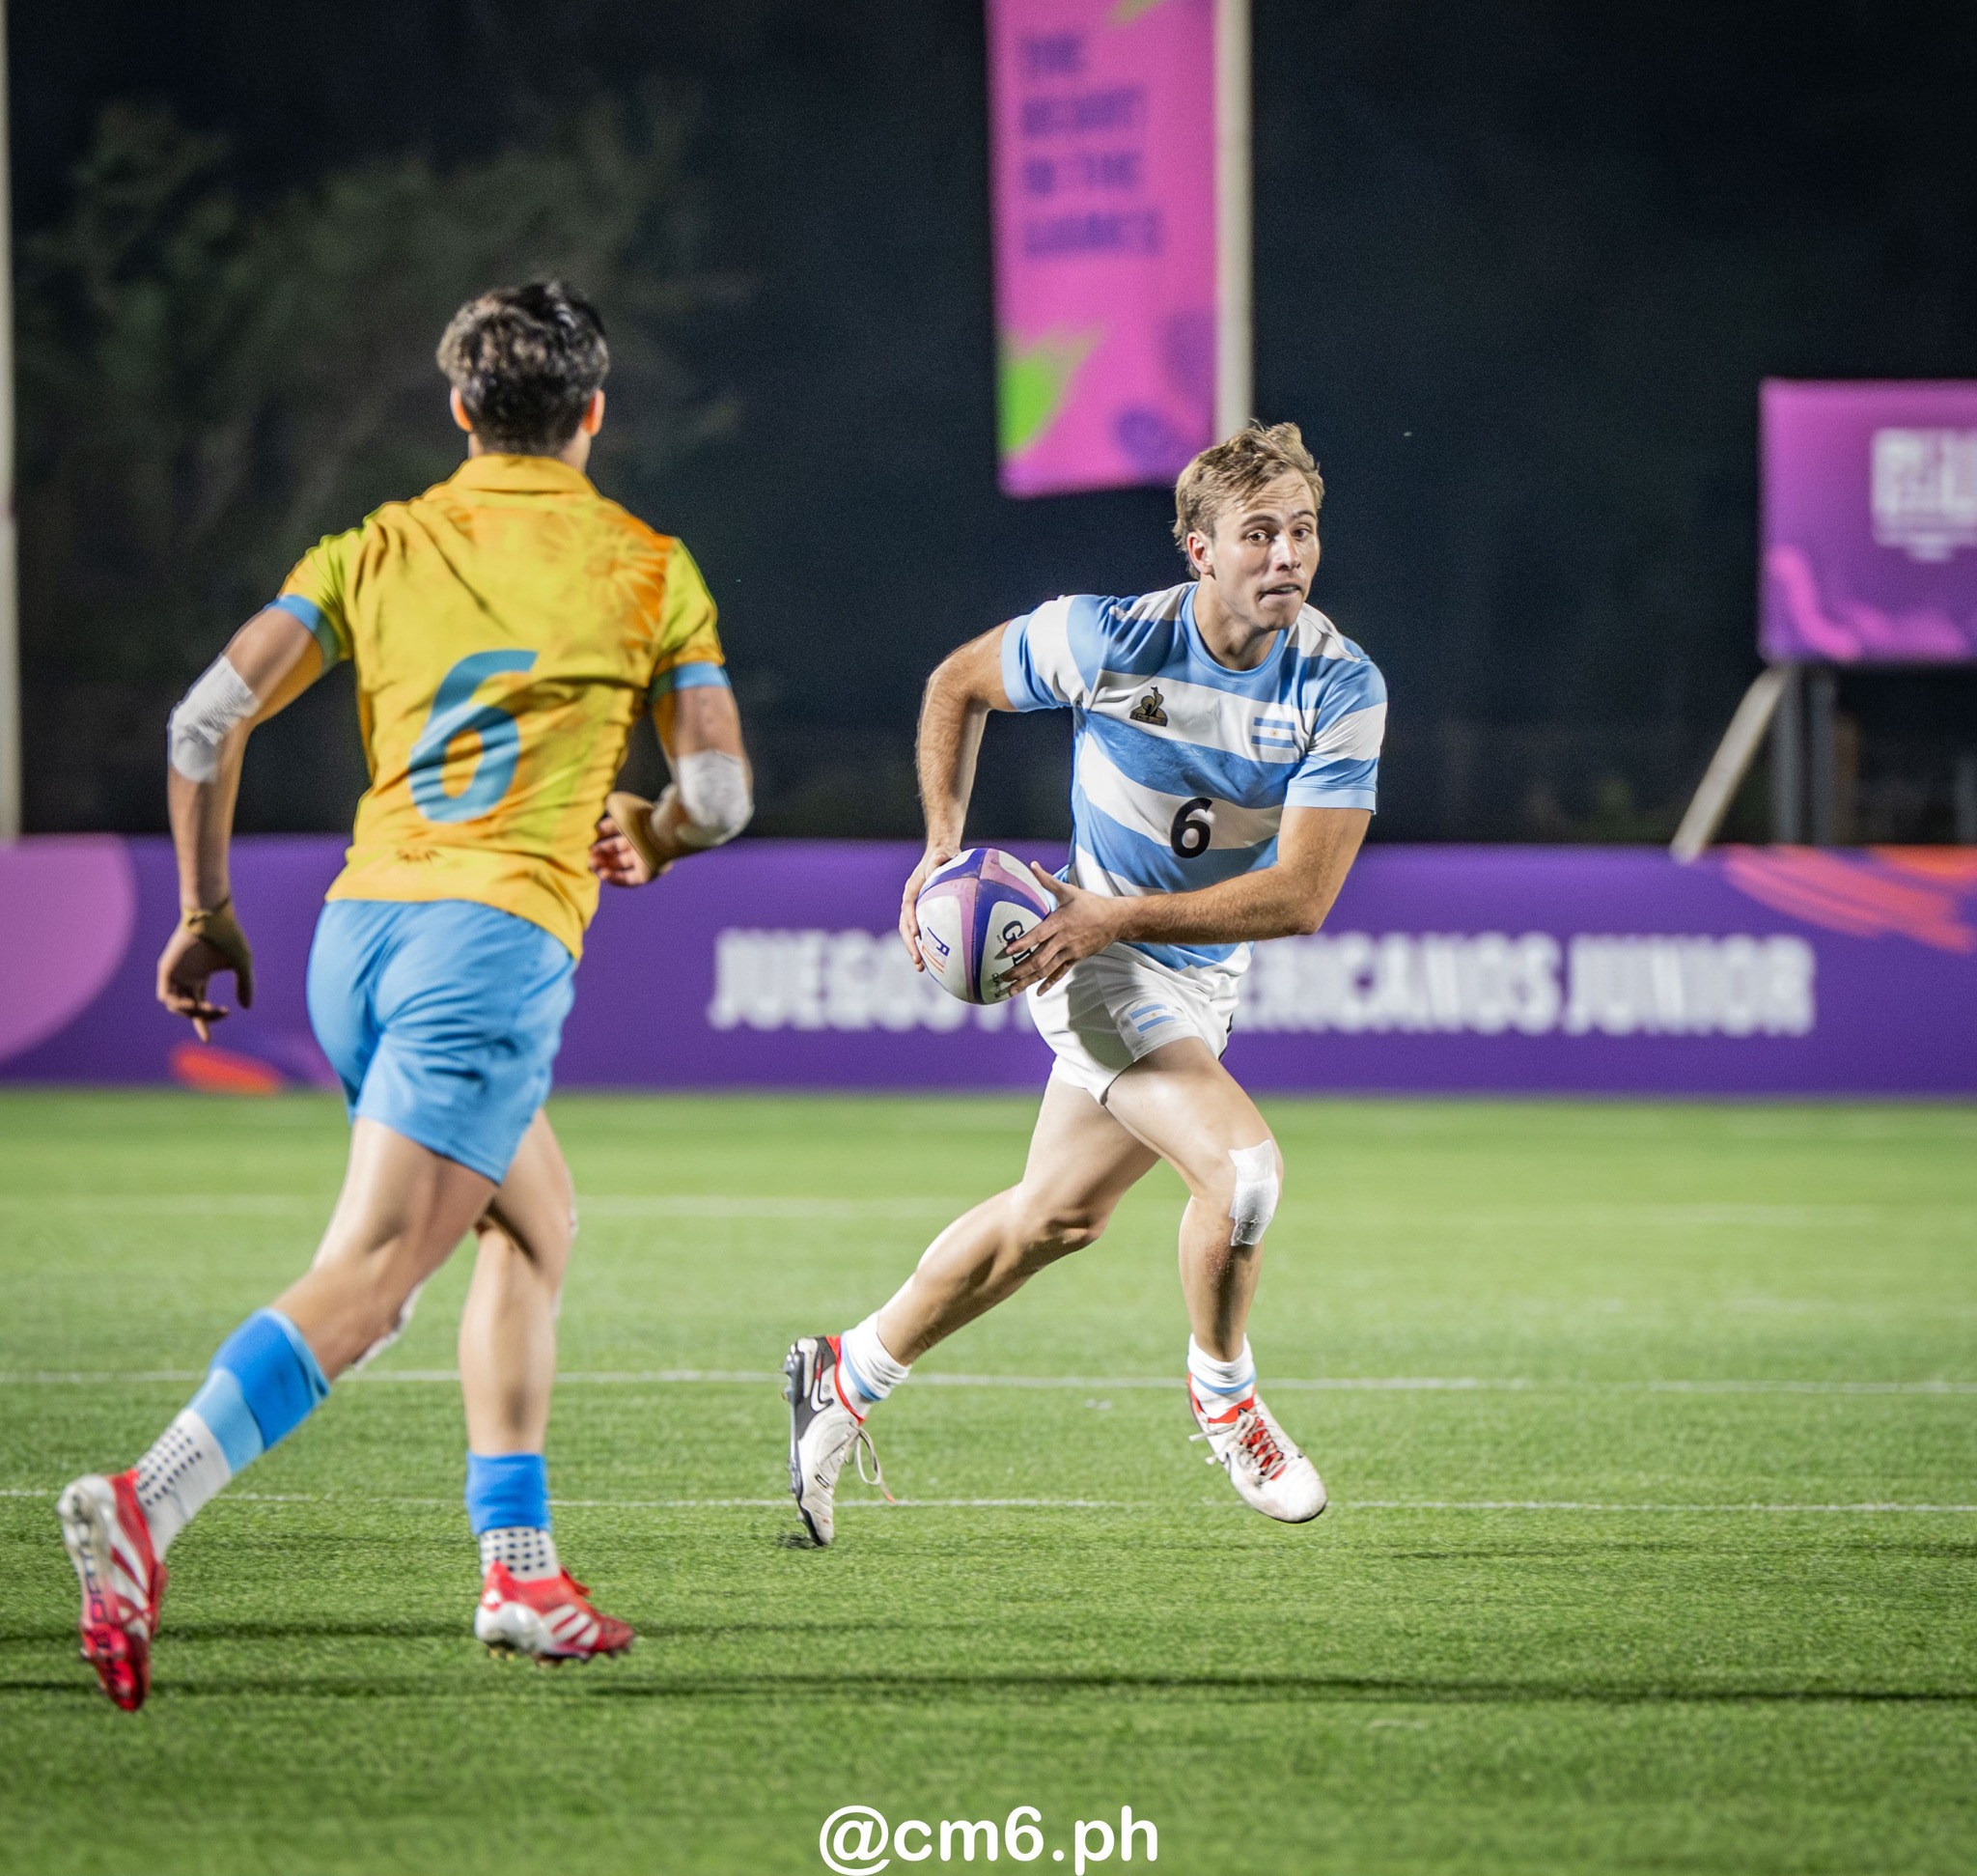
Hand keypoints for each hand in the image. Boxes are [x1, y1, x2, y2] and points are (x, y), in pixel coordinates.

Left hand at [156, 898, 254, 1041]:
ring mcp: (175, 973)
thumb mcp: (242, 965)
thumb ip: (245, 986)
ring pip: (176, 1005)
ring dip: (192, 1012)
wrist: (213, 918)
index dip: (204, 1023)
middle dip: (205, 1017)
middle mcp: (186, 977)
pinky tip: (194, 1004)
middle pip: (190, 1008)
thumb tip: (247, 1008)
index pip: (199, 1005)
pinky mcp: (166, 969)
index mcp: (200, 976)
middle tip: (222, 1012)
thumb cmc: (229, 938)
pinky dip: (179, 1005)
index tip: (208, 1040)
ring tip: (207, 1008)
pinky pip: (166, 996)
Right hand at [590, 791, 670, 887]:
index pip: (616, 829)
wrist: (662, 831)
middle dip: (599, 851)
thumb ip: (606, 806)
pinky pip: (629, 880)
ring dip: (603, 865)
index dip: (600, 833)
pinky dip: (614, 878)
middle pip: (616, 849)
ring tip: (591, 863)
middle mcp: (641, 841)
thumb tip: (595, 812)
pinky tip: (602, 873)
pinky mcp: (648, 874)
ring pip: (620, 864)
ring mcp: (645, 858)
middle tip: (587, 853)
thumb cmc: (640, 817)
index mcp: (637, 823)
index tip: (589, 836)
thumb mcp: (619, 805)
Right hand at [898, 843, 957, 970]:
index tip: (915, 934)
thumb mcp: (943, 854)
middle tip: (918, 961)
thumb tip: (942, 855)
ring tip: (921, 968)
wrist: (941, 856)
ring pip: (910, 933)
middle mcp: (910, 901)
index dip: (910, 920)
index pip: (908, 907)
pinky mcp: (923, 915)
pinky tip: (935, 961)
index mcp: (912, 889)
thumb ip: (941, 857)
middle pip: (904, 926)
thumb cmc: (943, 856)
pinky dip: (924, 946)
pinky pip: (922, 933)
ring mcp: (915, 910)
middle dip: (910, 944)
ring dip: (914, 950)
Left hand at [997, 864, 1120, 995]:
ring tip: (1012, 989)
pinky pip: (1060, 973)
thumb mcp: (1068, 891)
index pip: (1038, 935)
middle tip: (1002, 977)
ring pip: (1047, 970)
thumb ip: (1047, 881)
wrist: (1115, 920)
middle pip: (1039, 958)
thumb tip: (1032, 864)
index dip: (1023, 944)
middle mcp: (1063, 940)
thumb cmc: (1090, 904)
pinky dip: (1049, 983)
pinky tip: (1038, 993)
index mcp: (1059, 922)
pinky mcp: (1076, 959)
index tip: (1007, 952)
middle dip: (1020, 970)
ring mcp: (1070, 952)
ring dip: (1028, 981)